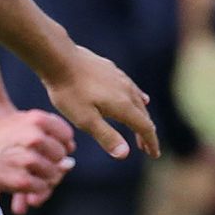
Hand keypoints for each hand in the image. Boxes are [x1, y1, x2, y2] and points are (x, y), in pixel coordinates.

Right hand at [0, 110, 74, 208]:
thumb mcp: (22, 122)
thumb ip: (49, 135)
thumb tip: (70, 162)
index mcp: (37, 120)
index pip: (66, 136)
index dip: (59, 144)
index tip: (46, 147)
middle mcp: (34, 138)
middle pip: (61, 156)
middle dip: (50, 161)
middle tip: (31, 160)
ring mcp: (28, 160)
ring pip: (53, 173)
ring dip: (42, 175)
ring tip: (24, 170)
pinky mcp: (21, 180)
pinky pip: (41, 187)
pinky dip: (34, 188)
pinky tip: (21, 179)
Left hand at [39, 43, 158, 159]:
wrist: (59, 60)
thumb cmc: (70, 93)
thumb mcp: (85, 120)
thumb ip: (106, 137)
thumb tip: (125, 154)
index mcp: (123, 106)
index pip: (144, 127)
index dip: (151, 142)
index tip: (154, 155)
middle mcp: (127, 91)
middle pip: (143, 115)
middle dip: (145, 133)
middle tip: (145, 148)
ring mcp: (120, 78)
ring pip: (137, 101)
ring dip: (141, 116)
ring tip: (141, 127)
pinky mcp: (112, 70)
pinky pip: (131, 88)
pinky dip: (136, 99)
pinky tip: (138, 98)